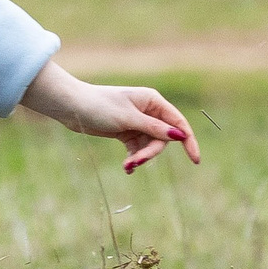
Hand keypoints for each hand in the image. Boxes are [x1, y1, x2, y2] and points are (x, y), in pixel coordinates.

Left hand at [18, 59, 202, 172]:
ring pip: (149, 146)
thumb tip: (179, 135)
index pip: (178, 123)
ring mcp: (137, 122)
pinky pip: (137, 149)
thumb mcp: (128, 119)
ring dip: (140, 157)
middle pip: (163, 138)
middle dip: (151, 153)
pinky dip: (134, 158)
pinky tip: (126, 167)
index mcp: (153, 101)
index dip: (188, 141)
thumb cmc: (99, 106)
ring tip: (126, 166)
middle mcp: (148, 111)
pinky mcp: (126, 132)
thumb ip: (154, 128)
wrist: (72, 107)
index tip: (195, 159)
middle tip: (135, 162)